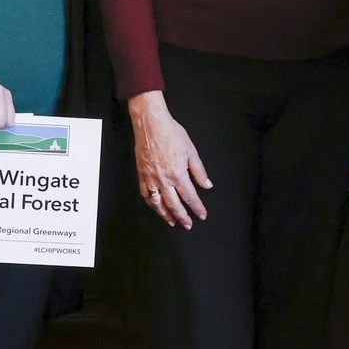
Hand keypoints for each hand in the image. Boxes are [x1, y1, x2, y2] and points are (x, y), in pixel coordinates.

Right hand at [130, 91, 211, 227]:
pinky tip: (156, 207)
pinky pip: (145, 195)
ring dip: (165, 215)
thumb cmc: (171, 133)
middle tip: (188, 224)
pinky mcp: (141, 175)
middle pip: (174, 205)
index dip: (197, 207)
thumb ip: (199, 171)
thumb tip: (207, 185)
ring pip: (158, 204)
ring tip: (171, 222)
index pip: (190, 197)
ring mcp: (150, 179)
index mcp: (178, 173)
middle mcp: (163, 179)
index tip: (201, 215)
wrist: (150, 124)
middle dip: (182, 217)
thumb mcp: (191, 151)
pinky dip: (151, 204)